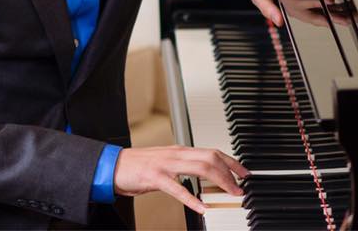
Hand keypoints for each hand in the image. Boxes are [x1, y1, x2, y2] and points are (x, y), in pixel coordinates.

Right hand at [113, 145, 247, 214]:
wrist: (113, 166)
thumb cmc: (139, 166)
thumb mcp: (167, 164)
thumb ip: (185, 167)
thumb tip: (204, 176)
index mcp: (180, 151)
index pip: (212, 152)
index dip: (231, 162)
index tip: (244, 173)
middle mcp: (176, 154)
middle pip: (211, 158)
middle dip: (230, 172)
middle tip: (240, 187)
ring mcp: (166, 165)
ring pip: (200, 168)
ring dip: (219, 181)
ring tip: (230, 193)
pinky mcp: (154, 177)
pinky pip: (177, 188)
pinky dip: (191, 198)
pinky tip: (201, 207)